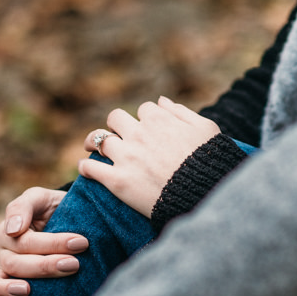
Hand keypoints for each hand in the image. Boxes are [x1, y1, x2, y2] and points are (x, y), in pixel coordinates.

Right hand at [0, 187, 88, 295]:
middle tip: (74, 265)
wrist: (67, 221)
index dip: (52, 244)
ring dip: (9, 288)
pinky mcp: (5, 284)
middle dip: (45, 266)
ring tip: (28, 291)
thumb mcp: (42, 198)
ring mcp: (2, 268)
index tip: (81, 243)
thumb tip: (13, 229)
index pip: (25, 240)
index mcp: (9, 228)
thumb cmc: (54, 208)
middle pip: (14, 263)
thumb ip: (24, 206)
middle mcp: (3, 249)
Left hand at [78, 97, 219, 216]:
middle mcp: (138, 134)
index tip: (147, 129)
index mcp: (159, 119)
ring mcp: (126, 157)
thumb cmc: (210, 162)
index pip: (145, 109)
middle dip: (116, 125)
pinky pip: (91, 168)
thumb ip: (182, 112)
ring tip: (90, 146)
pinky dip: (86, 167)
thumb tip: (161, 101)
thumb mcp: (206, 129)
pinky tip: (85, 169)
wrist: (204, 194)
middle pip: (116, 117)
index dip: (146, 119)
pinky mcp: (118, 181)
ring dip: (93, 141)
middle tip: (116, 135)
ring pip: (98, 139)